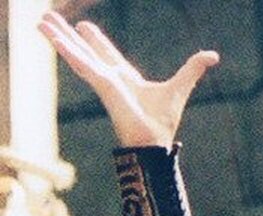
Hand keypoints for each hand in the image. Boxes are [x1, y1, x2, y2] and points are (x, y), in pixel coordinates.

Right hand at [39, 12, 217, 147]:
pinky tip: (52, 37)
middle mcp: (109, 77)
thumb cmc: (165, 121)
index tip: (84, 27)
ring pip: (75, 54)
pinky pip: (80, 63)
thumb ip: (193, 69)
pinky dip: (66, 49)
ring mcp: (102, 80)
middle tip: (50, 19)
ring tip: (40, 22)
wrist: (155, 141)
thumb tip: (213, 56)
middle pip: (84, 50)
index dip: (95, 41)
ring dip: (58, 38)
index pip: (106, 54)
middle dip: (68, 35)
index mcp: (125, 77)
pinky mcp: (101, 84)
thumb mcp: (181, 86)